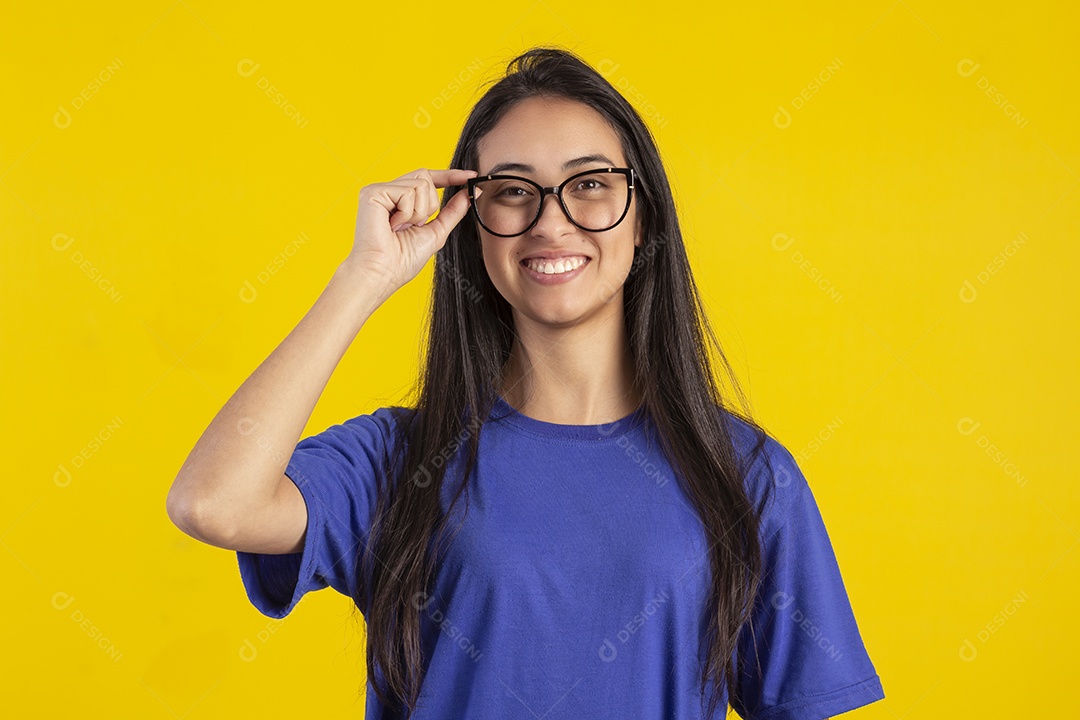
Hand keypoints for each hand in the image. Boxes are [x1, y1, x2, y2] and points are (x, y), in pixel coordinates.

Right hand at [347, 167, 478, 294]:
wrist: (384, 273)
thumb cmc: (403, 260)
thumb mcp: (437, 232)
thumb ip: (453, 211)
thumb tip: (470, 192)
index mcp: (401, 200)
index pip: (428, 179)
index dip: (450, 176)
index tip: (471, 176)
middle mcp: (389, 192)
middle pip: (425, 177)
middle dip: (431, 204)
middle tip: (417, 225)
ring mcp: (379, 190)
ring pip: (420, 184)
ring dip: (420, 212)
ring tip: (402, 228)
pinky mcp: (372, 192)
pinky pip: (407, 191)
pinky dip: (407, 213)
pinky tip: (393, 226)